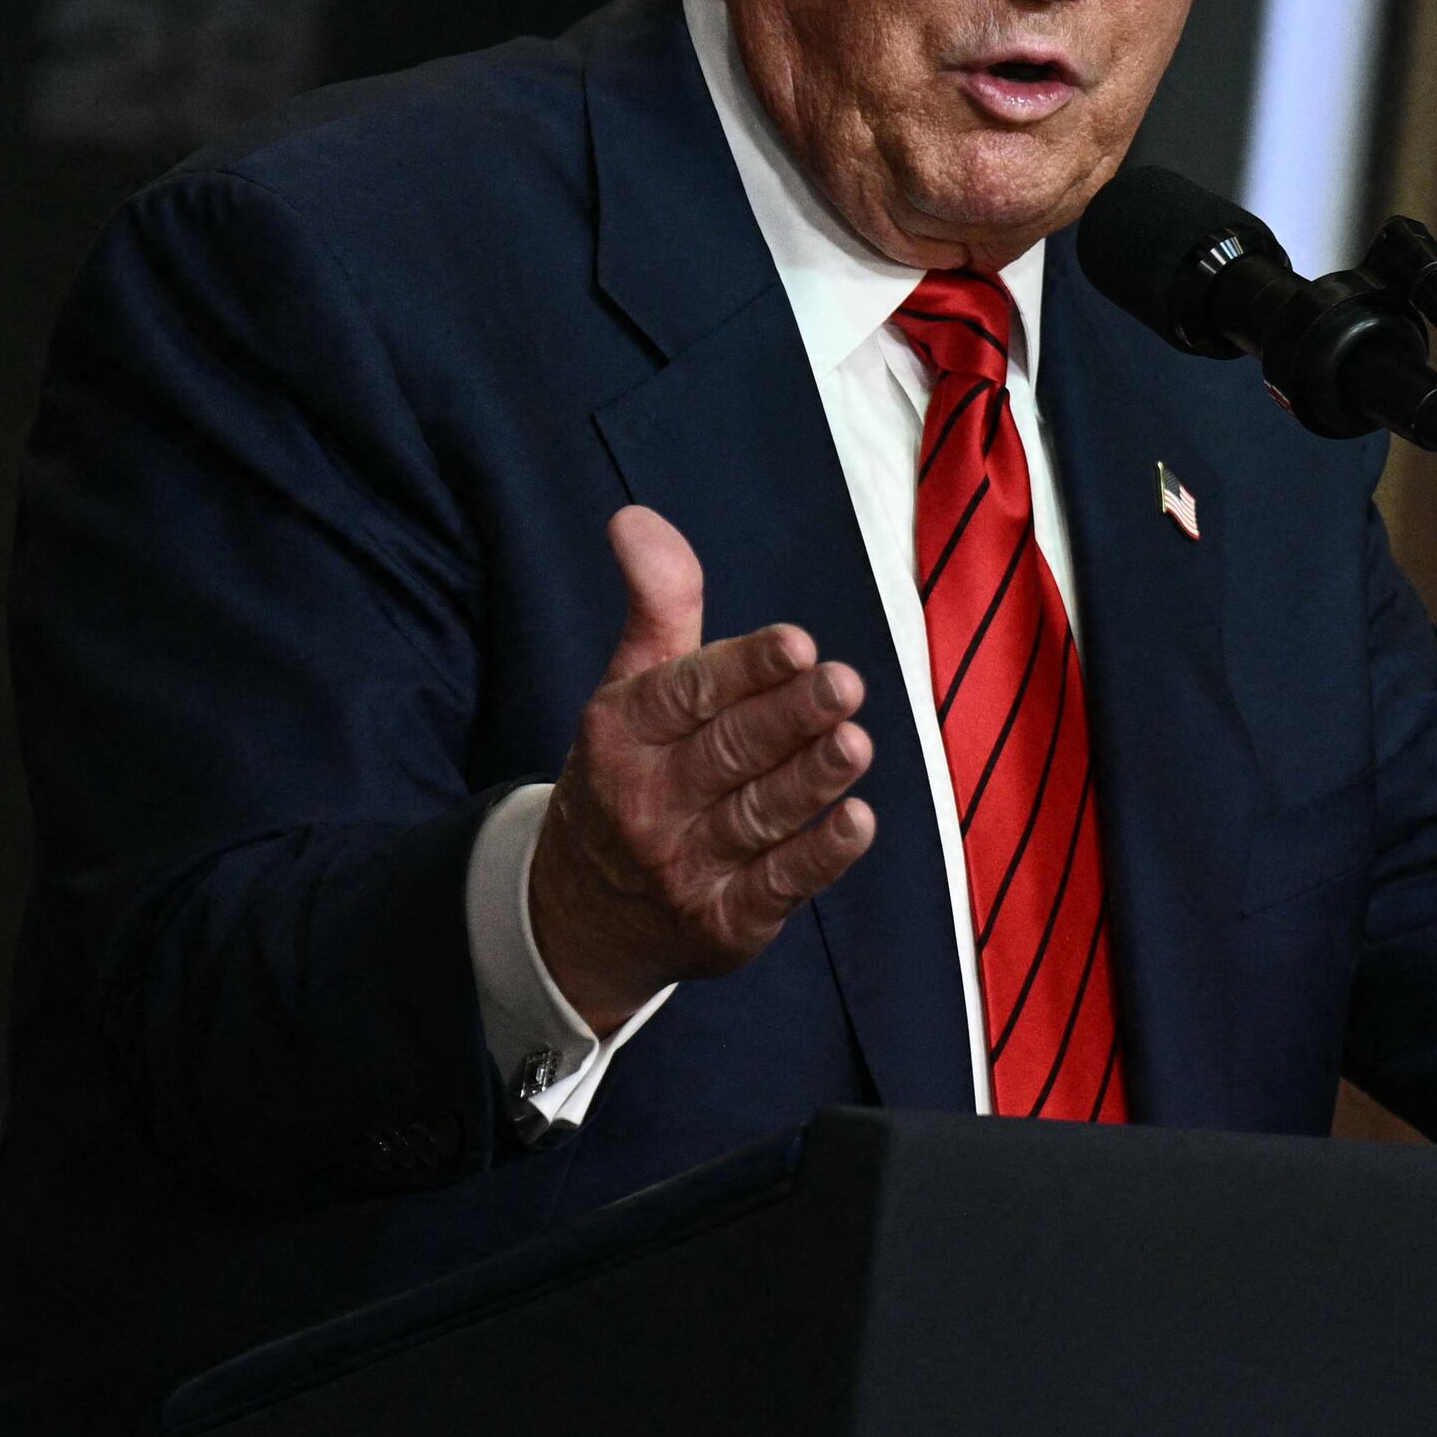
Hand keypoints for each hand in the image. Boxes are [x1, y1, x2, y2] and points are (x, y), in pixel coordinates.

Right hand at [526, 505, 880, 1033]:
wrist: (579, 916)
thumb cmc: (627, 775)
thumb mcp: (626, 689)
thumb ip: (654, 604)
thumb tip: (633, 516)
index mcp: (619, 733)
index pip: (683, 693)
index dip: (742, 668)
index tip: (795, 643)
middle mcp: (645, 799)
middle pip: (726, 751)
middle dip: (788, 718)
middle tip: (845, 684)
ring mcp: (684, 865)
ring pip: (756, 815)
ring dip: (810, 780)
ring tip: (855, 743)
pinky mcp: (724, 921)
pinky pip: (776, 886)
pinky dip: (818, 857)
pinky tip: (857, 822)